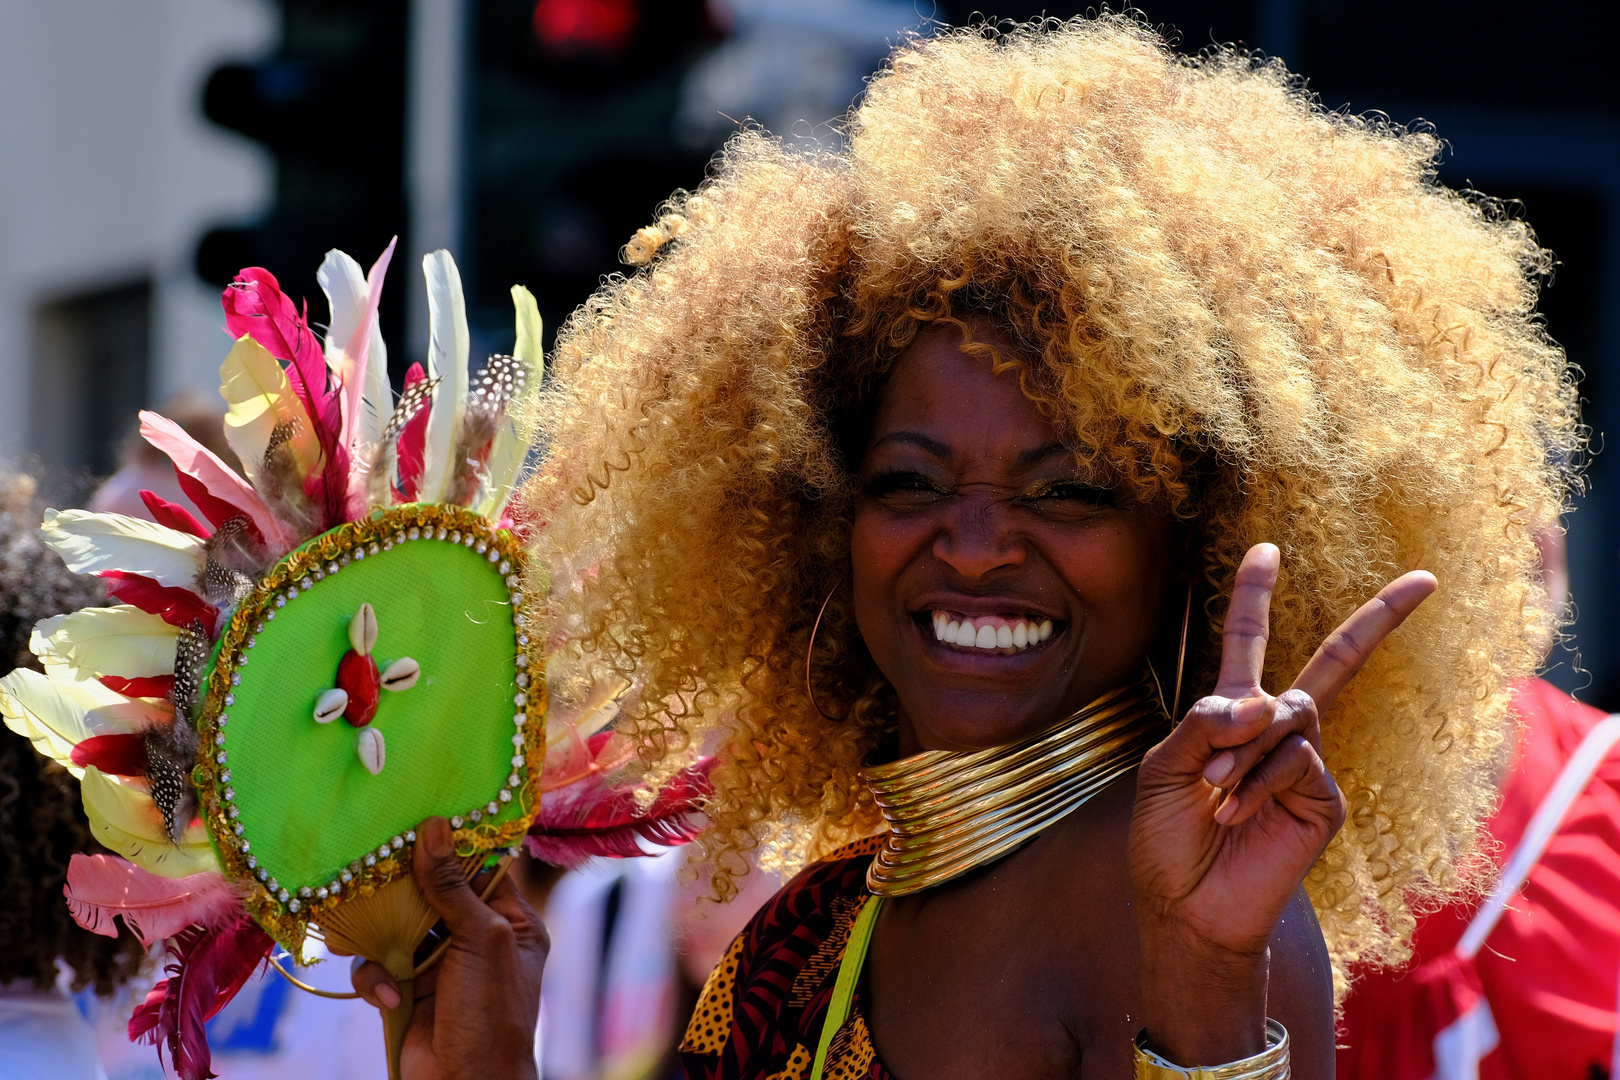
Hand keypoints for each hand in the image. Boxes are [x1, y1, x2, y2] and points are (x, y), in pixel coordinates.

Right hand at [351, 817, 548, 1079]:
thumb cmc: (491, 1012)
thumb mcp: (481, 939)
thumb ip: (453, 886)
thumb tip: (434, 827)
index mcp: (511, 921)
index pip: (480, 868)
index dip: (450, 846)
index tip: (416, 818)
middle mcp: (475, 938)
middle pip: (431, 894)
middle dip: (400, 889)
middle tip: (368, 871)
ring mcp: (439, 965)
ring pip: (396, 928)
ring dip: (377, 936)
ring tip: (353, 938)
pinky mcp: (407, 991)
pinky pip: (379, 967)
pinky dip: (375, 978)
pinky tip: (386, 996)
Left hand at [1128, 543, 1435, 1063]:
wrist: (1186, 906)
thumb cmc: (1166, 839)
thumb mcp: (1161, 770)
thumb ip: (1200, 724)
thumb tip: (1261, 702)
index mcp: (1231, 715)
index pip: (1247, 642)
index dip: (1252, 596)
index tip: (1264, 549)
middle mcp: (1277, 731)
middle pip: (1335, 661)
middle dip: (1380, 619)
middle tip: (1425, 578)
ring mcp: (1307, 763)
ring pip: (1293, 714)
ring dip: (1242, 749)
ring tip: (1215, 790)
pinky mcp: (1325, 800)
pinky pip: (1299, 758)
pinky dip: (1259, 779)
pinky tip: (1235, 811)